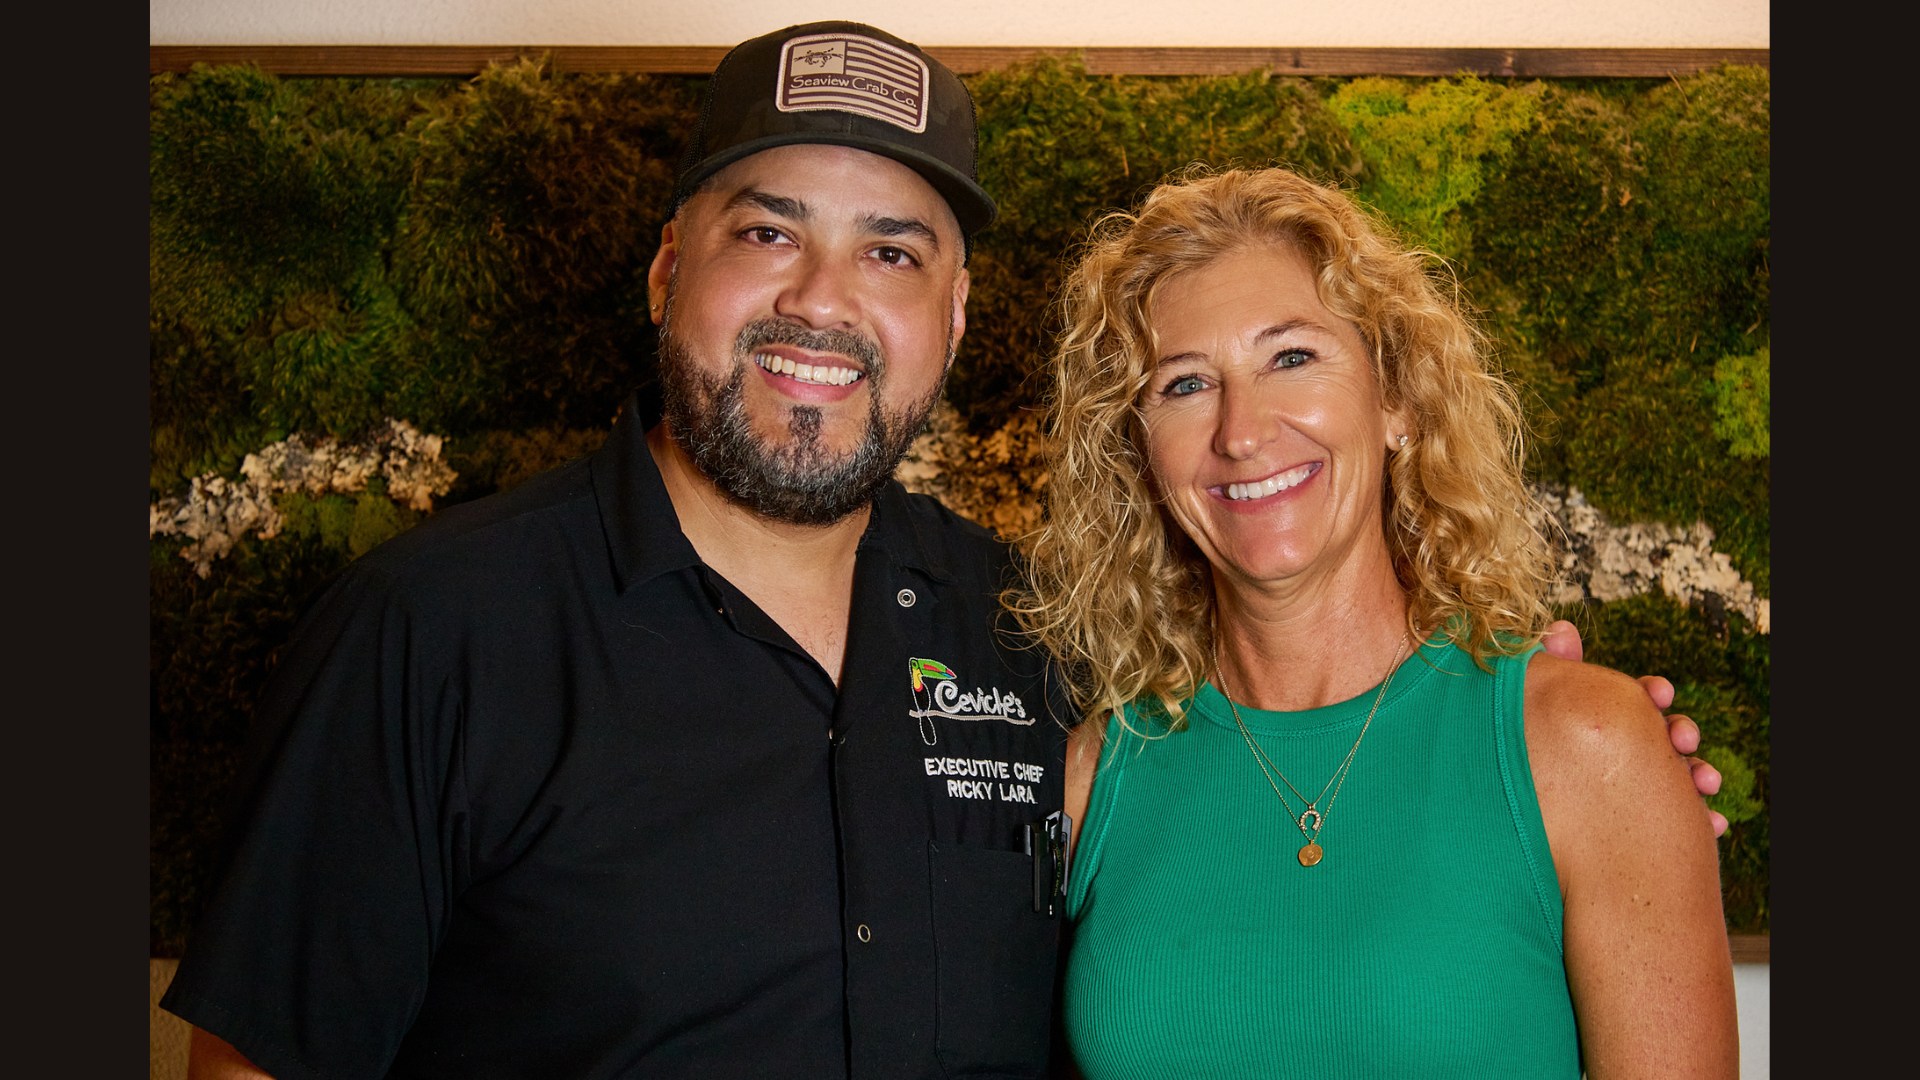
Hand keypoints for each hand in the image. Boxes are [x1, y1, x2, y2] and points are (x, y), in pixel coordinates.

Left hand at [1541, 620, 1728, 836]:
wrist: (1527, 840)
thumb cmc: (1540, 761)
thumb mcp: (1548, 709)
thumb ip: (1555, 667)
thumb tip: (1560, 628)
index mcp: (1601, 725)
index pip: (1635, 701)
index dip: (1651, 694)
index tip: (1658, 693)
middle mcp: (1621, 758)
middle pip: (1662, 738)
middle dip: (1680, 733)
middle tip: (1682, 739)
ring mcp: (1635, 795)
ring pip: (1680, 779)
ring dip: (1699, 775)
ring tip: (1704, 782)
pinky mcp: (1645, 834)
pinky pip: (1683, 827)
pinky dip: (1703, 821)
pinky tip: (1713, 822)